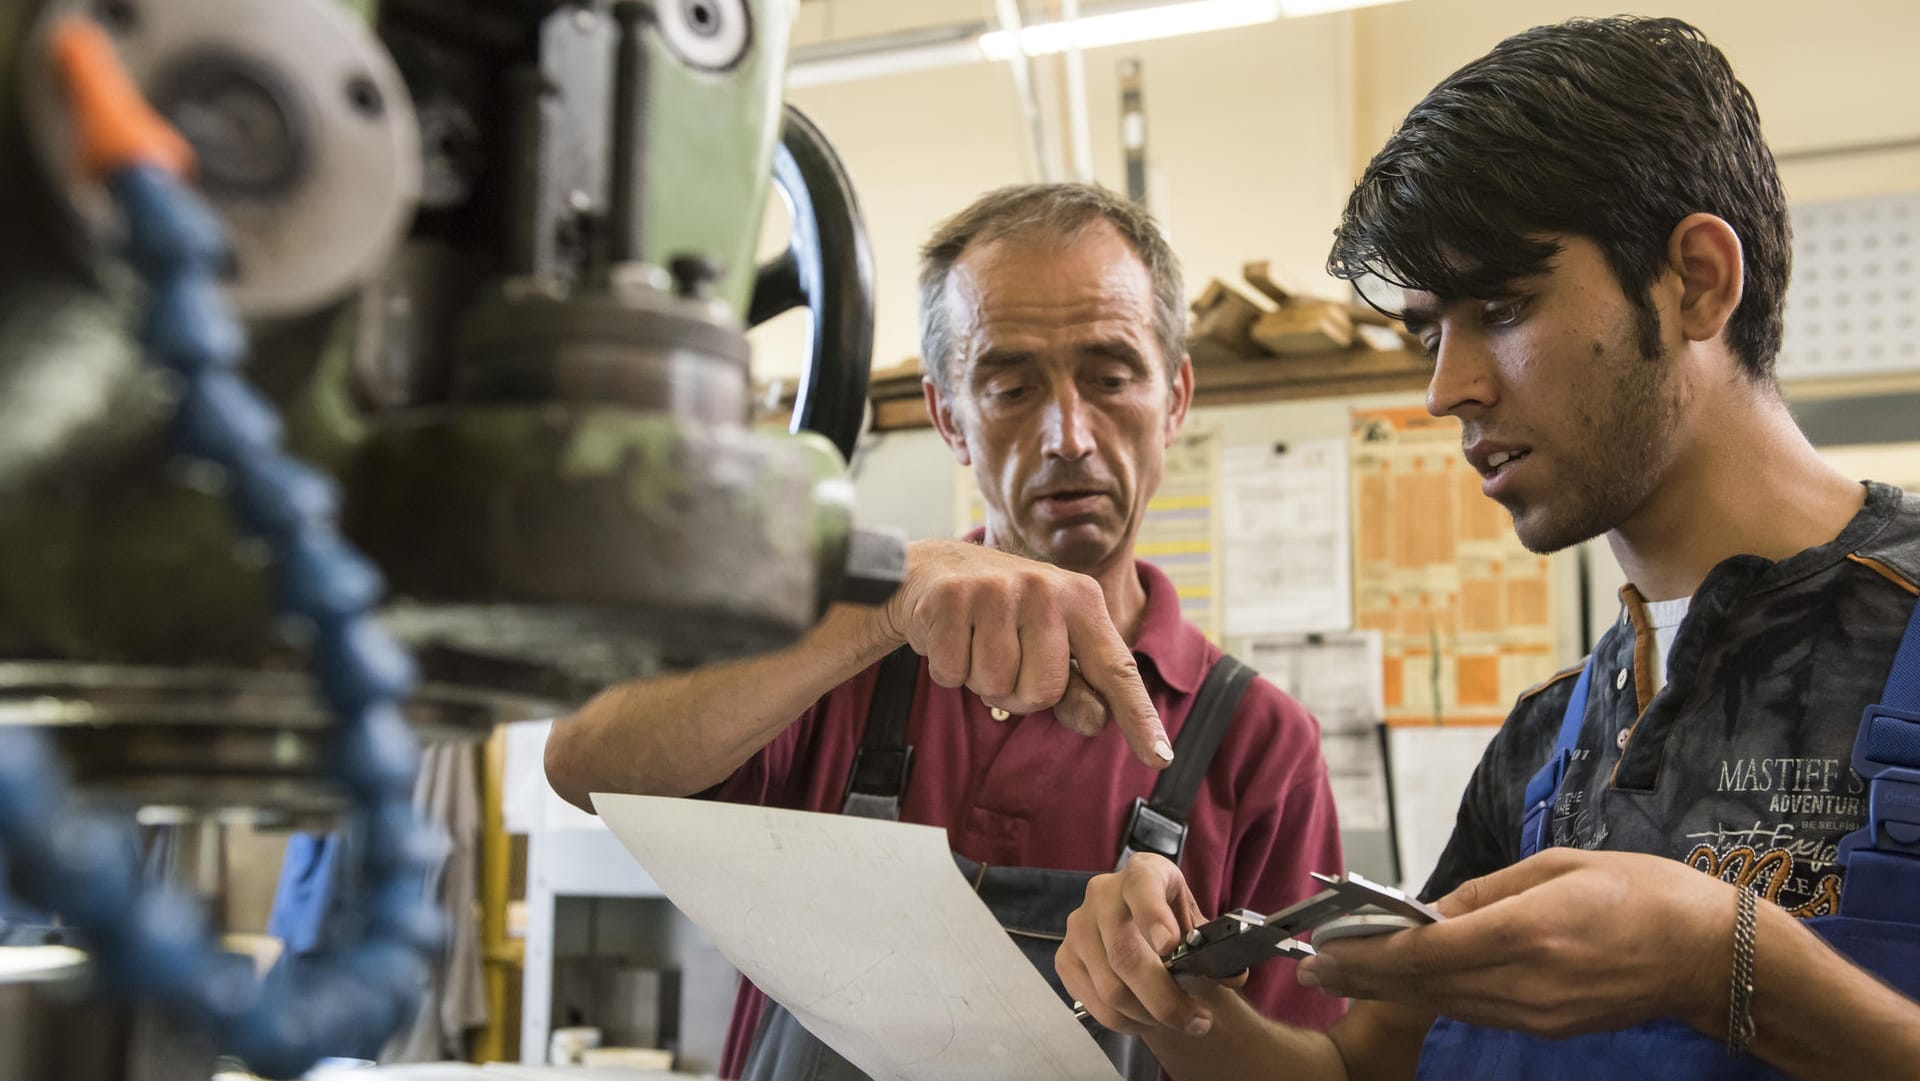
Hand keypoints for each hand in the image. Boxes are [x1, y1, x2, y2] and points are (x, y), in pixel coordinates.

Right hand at [881, 538, 1169, 766]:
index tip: (1161, 758)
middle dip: (1017, 693)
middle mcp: (1046, 589)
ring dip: (979, 681)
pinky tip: (950, 637)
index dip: (1138, 718)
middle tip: (1003, 658)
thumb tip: (1096, 721)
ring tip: (976, 644)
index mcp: (1083, 599)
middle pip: (1042, 693)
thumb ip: (1075, 686)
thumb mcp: (1048, 641)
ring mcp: (998, 590)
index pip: (1115, 670)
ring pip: (995, 686)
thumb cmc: (1003, 615)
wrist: (935, 570)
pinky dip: (947, 669)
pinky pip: (952, 673)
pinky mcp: (953, 598)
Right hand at [1055, 854, 1235, 1036]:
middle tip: (1197, 1020)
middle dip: (1164, 997)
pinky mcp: (1065, 957)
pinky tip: (1146, 1019)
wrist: (1136, 917)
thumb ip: (1214, 947)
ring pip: (1110, 987)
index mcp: (1142, 873)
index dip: (1154, 916)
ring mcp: (1079, 926)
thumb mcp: (1195, 921)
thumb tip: (1233, 976)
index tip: (1171, 945)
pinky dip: (1125, 1021)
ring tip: (1177, 1020)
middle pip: (1125, 954)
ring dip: (1149, 1016)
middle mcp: (1102, 894)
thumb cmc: (1171, 918)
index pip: (1142, 886)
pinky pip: (1095, 1002)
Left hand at [1298, 848, 1733, 1038]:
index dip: (1367, 953)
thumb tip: (1430, 910)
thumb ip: (1485, 890)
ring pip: (1444, 1003)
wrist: (1709, 954)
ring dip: (1391, 989)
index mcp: (1526, 932)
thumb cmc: (1640, 892)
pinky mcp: (1547, 1028)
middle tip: (1311, 969)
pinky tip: (1408, 981)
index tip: (1324, 947)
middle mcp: (1525, 983)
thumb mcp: (1556, 867)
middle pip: (1423, 986)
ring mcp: (1536, 1014)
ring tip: (1344, 975)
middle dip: (1362, 977)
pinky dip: (1435, 995)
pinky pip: (1476, 1010)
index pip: (1425, 951)